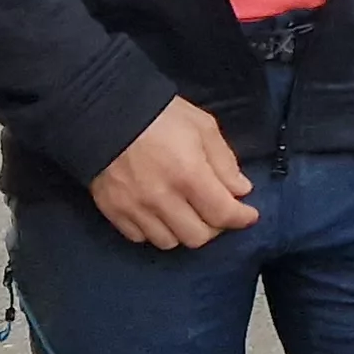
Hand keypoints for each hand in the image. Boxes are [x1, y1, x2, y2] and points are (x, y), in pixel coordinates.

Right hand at [86, 97, 259, 249]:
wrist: (105, 111)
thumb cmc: (160, 115)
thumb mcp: (203, 126)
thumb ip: (224, 161)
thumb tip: (240, 191)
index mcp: (188, 174)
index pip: (222, 214)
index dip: (242, 219)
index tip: (249, 215)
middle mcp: (162, 198)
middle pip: (197, 237)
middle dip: (213, 227)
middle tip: (215, 210)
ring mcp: (135, 208)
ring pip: (169, 242)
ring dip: (183, 231)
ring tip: (186, 212)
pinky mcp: (113, 211)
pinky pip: (139, 237)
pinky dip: (154, 230)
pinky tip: (159, 214)